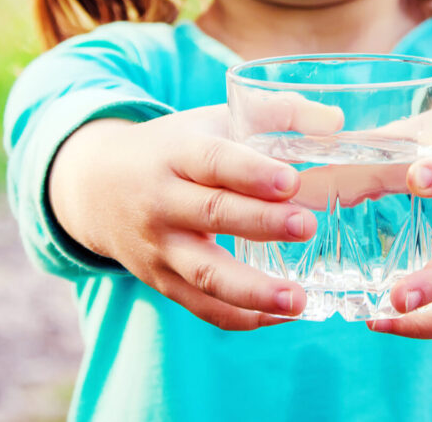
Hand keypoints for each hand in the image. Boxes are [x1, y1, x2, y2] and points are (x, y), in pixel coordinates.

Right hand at [48, 98, 342, 330]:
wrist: (95, 188)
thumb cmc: (174, 149)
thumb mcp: (214, 120)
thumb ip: (277, 114)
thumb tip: (336, 122)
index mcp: (178, 154)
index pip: (214, 161)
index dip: (252, 172)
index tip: (291, 180)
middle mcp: (162, 201)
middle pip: (212, 214)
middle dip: (261, 223)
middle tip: (307, 226)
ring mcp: (159, 248)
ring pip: (204, 273)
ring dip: (252, 290)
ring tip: (298, 300)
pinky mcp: (163, 282)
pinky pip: (203, 307)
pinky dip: (242, 317)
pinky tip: (283, 317)